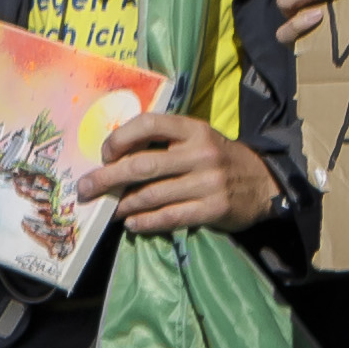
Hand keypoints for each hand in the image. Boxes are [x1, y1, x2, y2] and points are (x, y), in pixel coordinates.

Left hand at [91, 105, 278, 237]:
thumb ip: (164, 142)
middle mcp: (200, 153)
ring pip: (152, 195)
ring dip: (124, 205)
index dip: (120, 138)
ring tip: (110, 210)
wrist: (263, 183)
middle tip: (85, 189)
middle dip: (107, 178)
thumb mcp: (197, 139)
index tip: (105, 154)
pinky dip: (145, 222)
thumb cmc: (218, 159)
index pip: (149, 123)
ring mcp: (208, 182)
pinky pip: (169, 217)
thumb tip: (114, 158)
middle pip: (142, 165)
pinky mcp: (213, 208)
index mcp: (193, 129)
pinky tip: (132, 224)